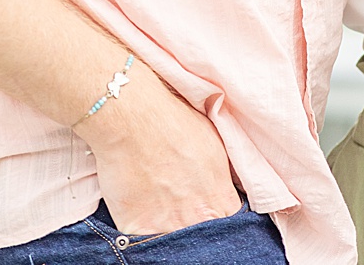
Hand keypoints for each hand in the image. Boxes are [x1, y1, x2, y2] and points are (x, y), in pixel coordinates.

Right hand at [76, 60, 240, 232]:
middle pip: (202, 238)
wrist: (134, 118)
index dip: (221, 223)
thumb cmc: (177, 124)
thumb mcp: (218, 149)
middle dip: (196, 229)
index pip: (230, 226)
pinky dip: (141, 233)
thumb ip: (224, 180)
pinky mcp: (133, 229)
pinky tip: (141, 212)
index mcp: (219, 201)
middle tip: (184, 211)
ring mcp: (163, 228)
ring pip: (172, 245)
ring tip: (162, 210)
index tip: (212, 216)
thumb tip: (230, 193)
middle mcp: (195, 219)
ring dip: (170, 232)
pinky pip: (140, 243)